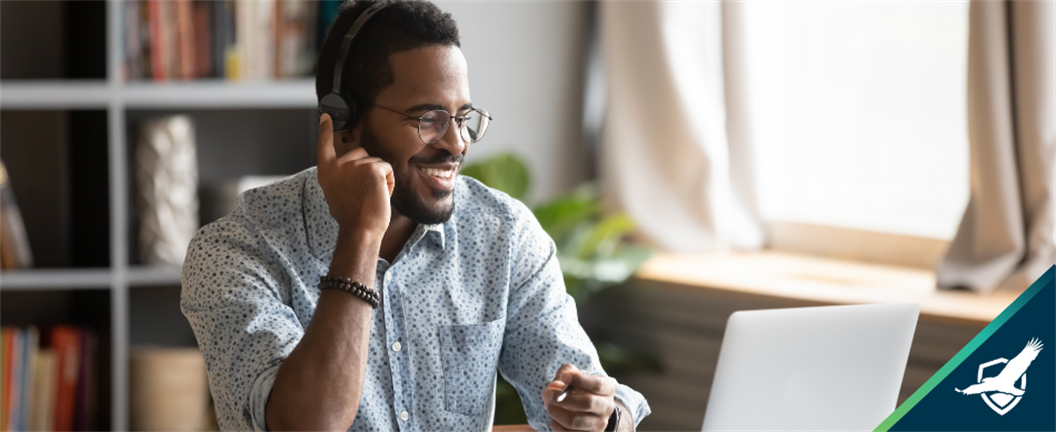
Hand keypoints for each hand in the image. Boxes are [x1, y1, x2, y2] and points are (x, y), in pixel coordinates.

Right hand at [316, 113, 394, 236]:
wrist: (360, 229)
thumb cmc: (351, 217)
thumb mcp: (336, 193)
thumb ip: (341, 177)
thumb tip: (352, 171)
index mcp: (326, 171)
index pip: (324, 145)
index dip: (326, 129)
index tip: (326, 115)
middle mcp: (338, 164)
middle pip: (360, 152)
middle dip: (367, 169)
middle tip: (364, 192)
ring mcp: (355, 164)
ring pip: (376, 162)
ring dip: (379, 178)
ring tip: (371, 196)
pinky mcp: (372, 168)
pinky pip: (387, 169)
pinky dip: (389, 182)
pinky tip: (381, 195)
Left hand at [542, 364, 616, 431]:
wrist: (591, 410)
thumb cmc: (580, 388)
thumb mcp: (575, 375)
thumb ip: (566, 373)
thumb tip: (555, 386)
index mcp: (607, 389)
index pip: (597, 385)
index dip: (580, 380)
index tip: (564, 377)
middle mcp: (606, 407)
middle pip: (587, 403)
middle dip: (564, 399)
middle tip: (547, 394)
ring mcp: (599, 425)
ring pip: (575, 421)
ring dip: (557, 413)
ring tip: (549, 406)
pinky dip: (557, 426)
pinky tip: (553, 419)